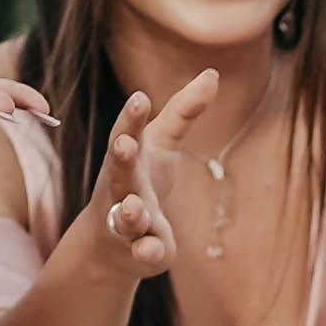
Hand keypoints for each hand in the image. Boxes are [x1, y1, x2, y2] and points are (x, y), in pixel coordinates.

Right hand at [79, 73, 215, 284]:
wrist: (114, 242)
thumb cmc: (140, 181)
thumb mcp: (162, 144)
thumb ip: (183, 111)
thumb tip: (211, 73)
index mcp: (128, 158)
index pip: (127, 133)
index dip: (132, 118)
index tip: (140, 98)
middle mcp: (122, 187)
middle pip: (120, 173)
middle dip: (120, 159)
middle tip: (123, 145)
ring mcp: (127, 221)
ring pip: (126, 217)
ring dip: (130, 212)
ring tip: (135, 207)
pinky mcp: (139, 250)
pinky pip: (142, 252)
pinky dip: (146, 251)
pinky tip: (152, 250)